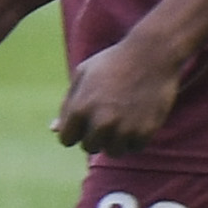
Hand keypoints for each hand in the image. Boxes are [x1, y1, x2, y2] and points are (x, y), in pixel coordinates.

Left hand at [56, 33, 190, 154]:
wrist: (153, 55)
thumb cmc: (113, 62)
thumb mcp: (83, 75)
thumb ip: (67, 105)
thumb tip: (54, 130)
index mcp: (80, 108)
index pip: (66, 139)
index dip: (75, 131)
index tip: (85, 121)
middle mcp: (101, 122)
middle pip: (89, 147)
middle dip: (94, 135)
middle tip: (108, 116)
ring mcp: (124, 129)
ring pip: (113, 151)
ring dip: (116, 140)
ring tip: (122, 119)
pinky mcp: (145, 131)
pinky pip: (134, 147)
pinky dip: (135, 138)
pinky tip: (137, 120)